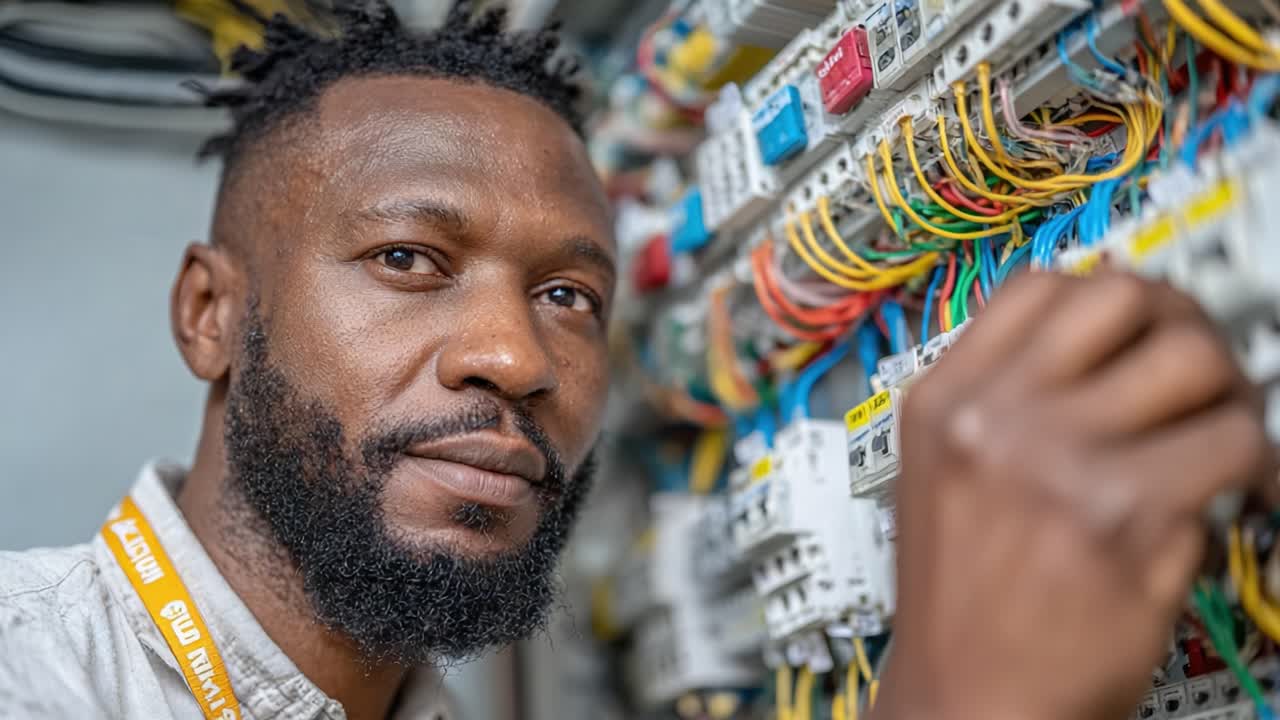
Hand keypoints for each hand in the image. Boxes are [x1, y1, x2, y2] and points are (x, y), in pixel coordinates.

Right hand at [873, 271, 1273, 719]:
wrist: (970, 703)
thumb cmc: (962, 606)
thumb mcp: (945, 475)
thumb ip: (1008, 400)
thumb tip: (1106, 337)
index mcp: (944, 402)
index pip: (1044, 286)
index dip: (1113, 293)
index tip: (1145, 321)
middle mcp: (995, 420)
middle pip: (1125, 299)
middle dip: (1183, 328)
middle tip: (1202, 374)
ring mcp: (1060, 465)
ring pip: (1196, 363)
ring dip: (1232, 395)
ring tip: (1227, 437)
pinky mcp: (1128, 520)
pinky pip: (1235, 447)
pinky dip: (1259, 470)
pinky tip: (1241, 497)